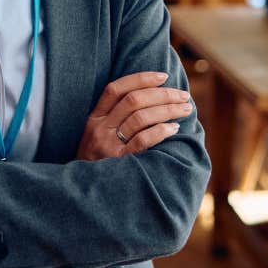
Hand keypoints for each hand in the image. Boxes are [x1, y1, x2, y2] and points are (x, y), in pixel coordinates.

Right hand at [77, 71, 191, 160]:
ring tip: (184, 109)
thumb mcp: (96, 136)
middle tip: (183, 95)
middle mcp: (99, 128)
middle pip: (133, 100)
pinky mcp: (118, 161)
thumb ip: (114, 118)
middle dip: (162, 94)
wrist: (83, 190)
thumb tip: (151, 99)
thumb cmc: (96, 161)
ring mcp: (108, 145)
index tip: (163, 76)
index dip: (140, 79)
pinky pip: (142, 140)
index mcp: (94, 118)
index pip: (115, 89)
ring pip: (140, 117)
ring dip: (167, 110)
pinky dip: (160, 131)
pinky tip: (174, 128)